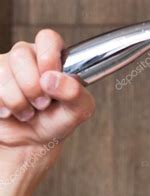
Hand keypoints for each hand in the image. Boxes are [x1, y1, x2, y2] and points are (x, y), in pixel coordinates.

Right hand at [0, 29, 94, 181]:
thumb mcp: (79, 110)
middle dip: (33, 86)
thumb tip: (52, 79)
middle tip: (42, 104)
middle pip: (21, 54)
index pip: (48, 38)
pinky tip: (10, 112)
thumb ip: (76, 93)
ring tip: (28, 111)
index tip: (50, 79)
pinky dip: (3, 106)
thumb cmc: (57, 120)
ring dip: (18, 101)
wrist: (31, 142)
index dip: (48, 57)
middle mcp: (28, 57)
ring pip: (3, 72)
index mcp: (53, 57)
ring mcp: (5, 66)